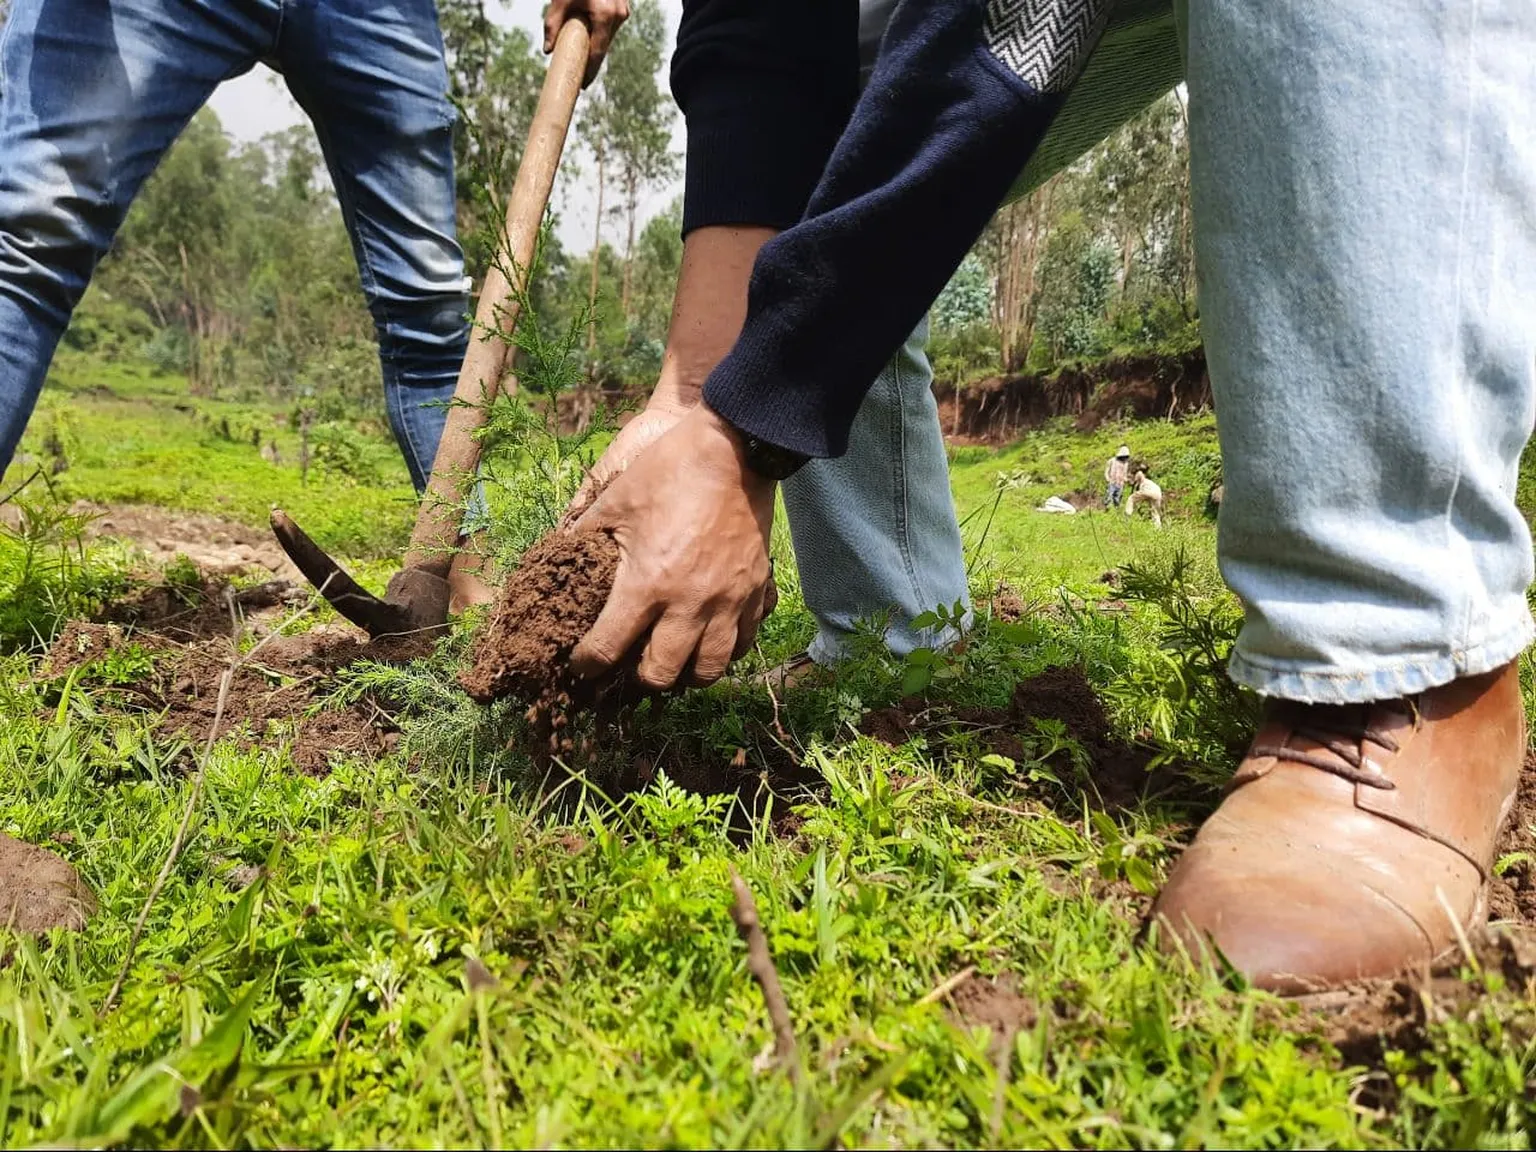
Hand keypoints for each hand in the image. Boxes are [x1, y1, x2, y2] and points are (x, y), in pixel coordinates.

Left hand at [544, 0, 629, 87]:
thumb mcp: (560, 1)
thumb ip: (552, 25)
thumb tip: (548, 50)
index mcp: (605, 15)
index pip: (598, 52)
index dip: (590, 72)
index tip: (583, 85)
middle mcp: (618, 14)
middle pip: (604, 47)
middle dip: (592, 62)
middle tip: (580, 76)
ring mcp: (623, 10)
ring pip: (608, 37)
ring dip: (596, 46)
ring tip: (583, 57)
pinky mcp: (622, 7)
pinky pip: (610, 26)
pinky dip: (600, 33)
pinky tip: (590, 39)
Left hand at [571, 405, 775, 689]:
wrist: (736, 449)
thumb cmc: (669, 471)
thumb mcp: (615, 500)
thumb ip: (585, 534)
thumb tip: (562, 554)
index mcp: (646, 584)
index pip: (607, 649)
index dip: (587, 664)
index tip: (582, 664)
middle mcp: (688, 604)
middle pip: (660, 675)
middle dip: (638, 677)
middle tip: (630, 663)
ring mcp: (728, 601)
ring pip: (708, 670)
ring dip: (685, 673)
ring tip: (674, 659)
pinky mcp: (756, 591)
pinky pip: (743, 643)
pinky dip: (724, 651)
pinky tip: (710, 639)